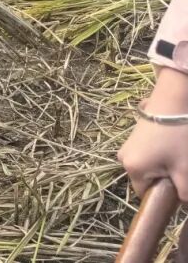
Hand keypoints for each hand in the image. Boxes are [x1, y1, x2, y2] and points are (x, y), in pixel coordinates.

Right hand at [118, 68, 187, 202]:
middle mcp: (123, 158)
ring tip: (178, 155)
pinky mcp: (134, 136)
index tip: (178, 184)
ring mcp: (127, 145)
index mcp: (132, 169)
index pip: (146, 195)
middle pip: (147, 180)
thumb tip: (182, 203)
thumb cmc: (178, 139)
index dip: (164, 195)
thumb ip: (184, 194)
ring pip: (148, 167)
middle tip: (180, 166)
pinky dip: (160, 155)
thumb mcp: (185, 172)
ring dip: (164, 166)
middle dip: (164, 178)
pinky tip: (172, 146)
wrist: (174, 102)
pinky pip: (147, 155)